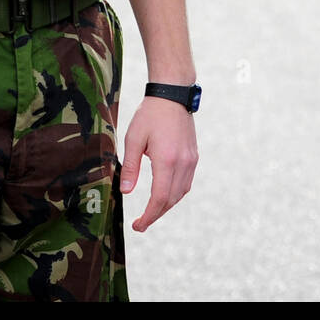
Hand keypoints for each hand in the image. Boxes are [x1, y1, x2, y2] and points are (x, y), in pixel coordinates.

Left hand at [120, 96, 197, 231]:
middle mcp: (183, 163)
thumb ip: (130, 166)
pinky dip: (175, 194)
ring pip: (181, 193)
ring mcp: (191, 160)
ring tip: (151, 211)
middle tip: (140, 223)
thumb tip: (125, 191)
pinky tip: (164, 194)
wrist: (173, 94)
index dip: (149, 215)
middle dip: (156, 214)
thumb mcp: (134, 138)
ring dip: (166, 206)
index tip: (138, 225)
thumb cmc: (150, 114)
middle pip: (171, 200)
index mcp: (167, 159)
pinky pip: (186, 183)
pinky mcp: (193, 156)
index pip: (160, 198)